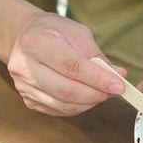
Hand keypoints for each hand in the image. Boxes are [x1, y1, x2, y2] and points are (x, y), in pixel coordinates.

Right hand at [7, 12, 123, 114]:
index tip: (119, 85)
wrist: (23, 37)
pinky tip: (88, 97)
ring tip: (103, 93)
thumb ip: (96, 55)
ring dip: (89, 102)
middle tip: (114, 91)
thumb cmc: (53, 32)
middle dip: (96, 94)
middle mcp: (24, 66)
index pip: (71, 66)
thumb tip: (118, 75)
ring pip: (63, 105)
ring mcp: (24, 86)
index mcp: (35, 42)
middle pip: (66, 90)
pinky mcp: (28, 99)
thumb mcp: (76, 32)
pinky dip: (78, 106)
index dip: (98, 78)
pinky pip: (58, 110)